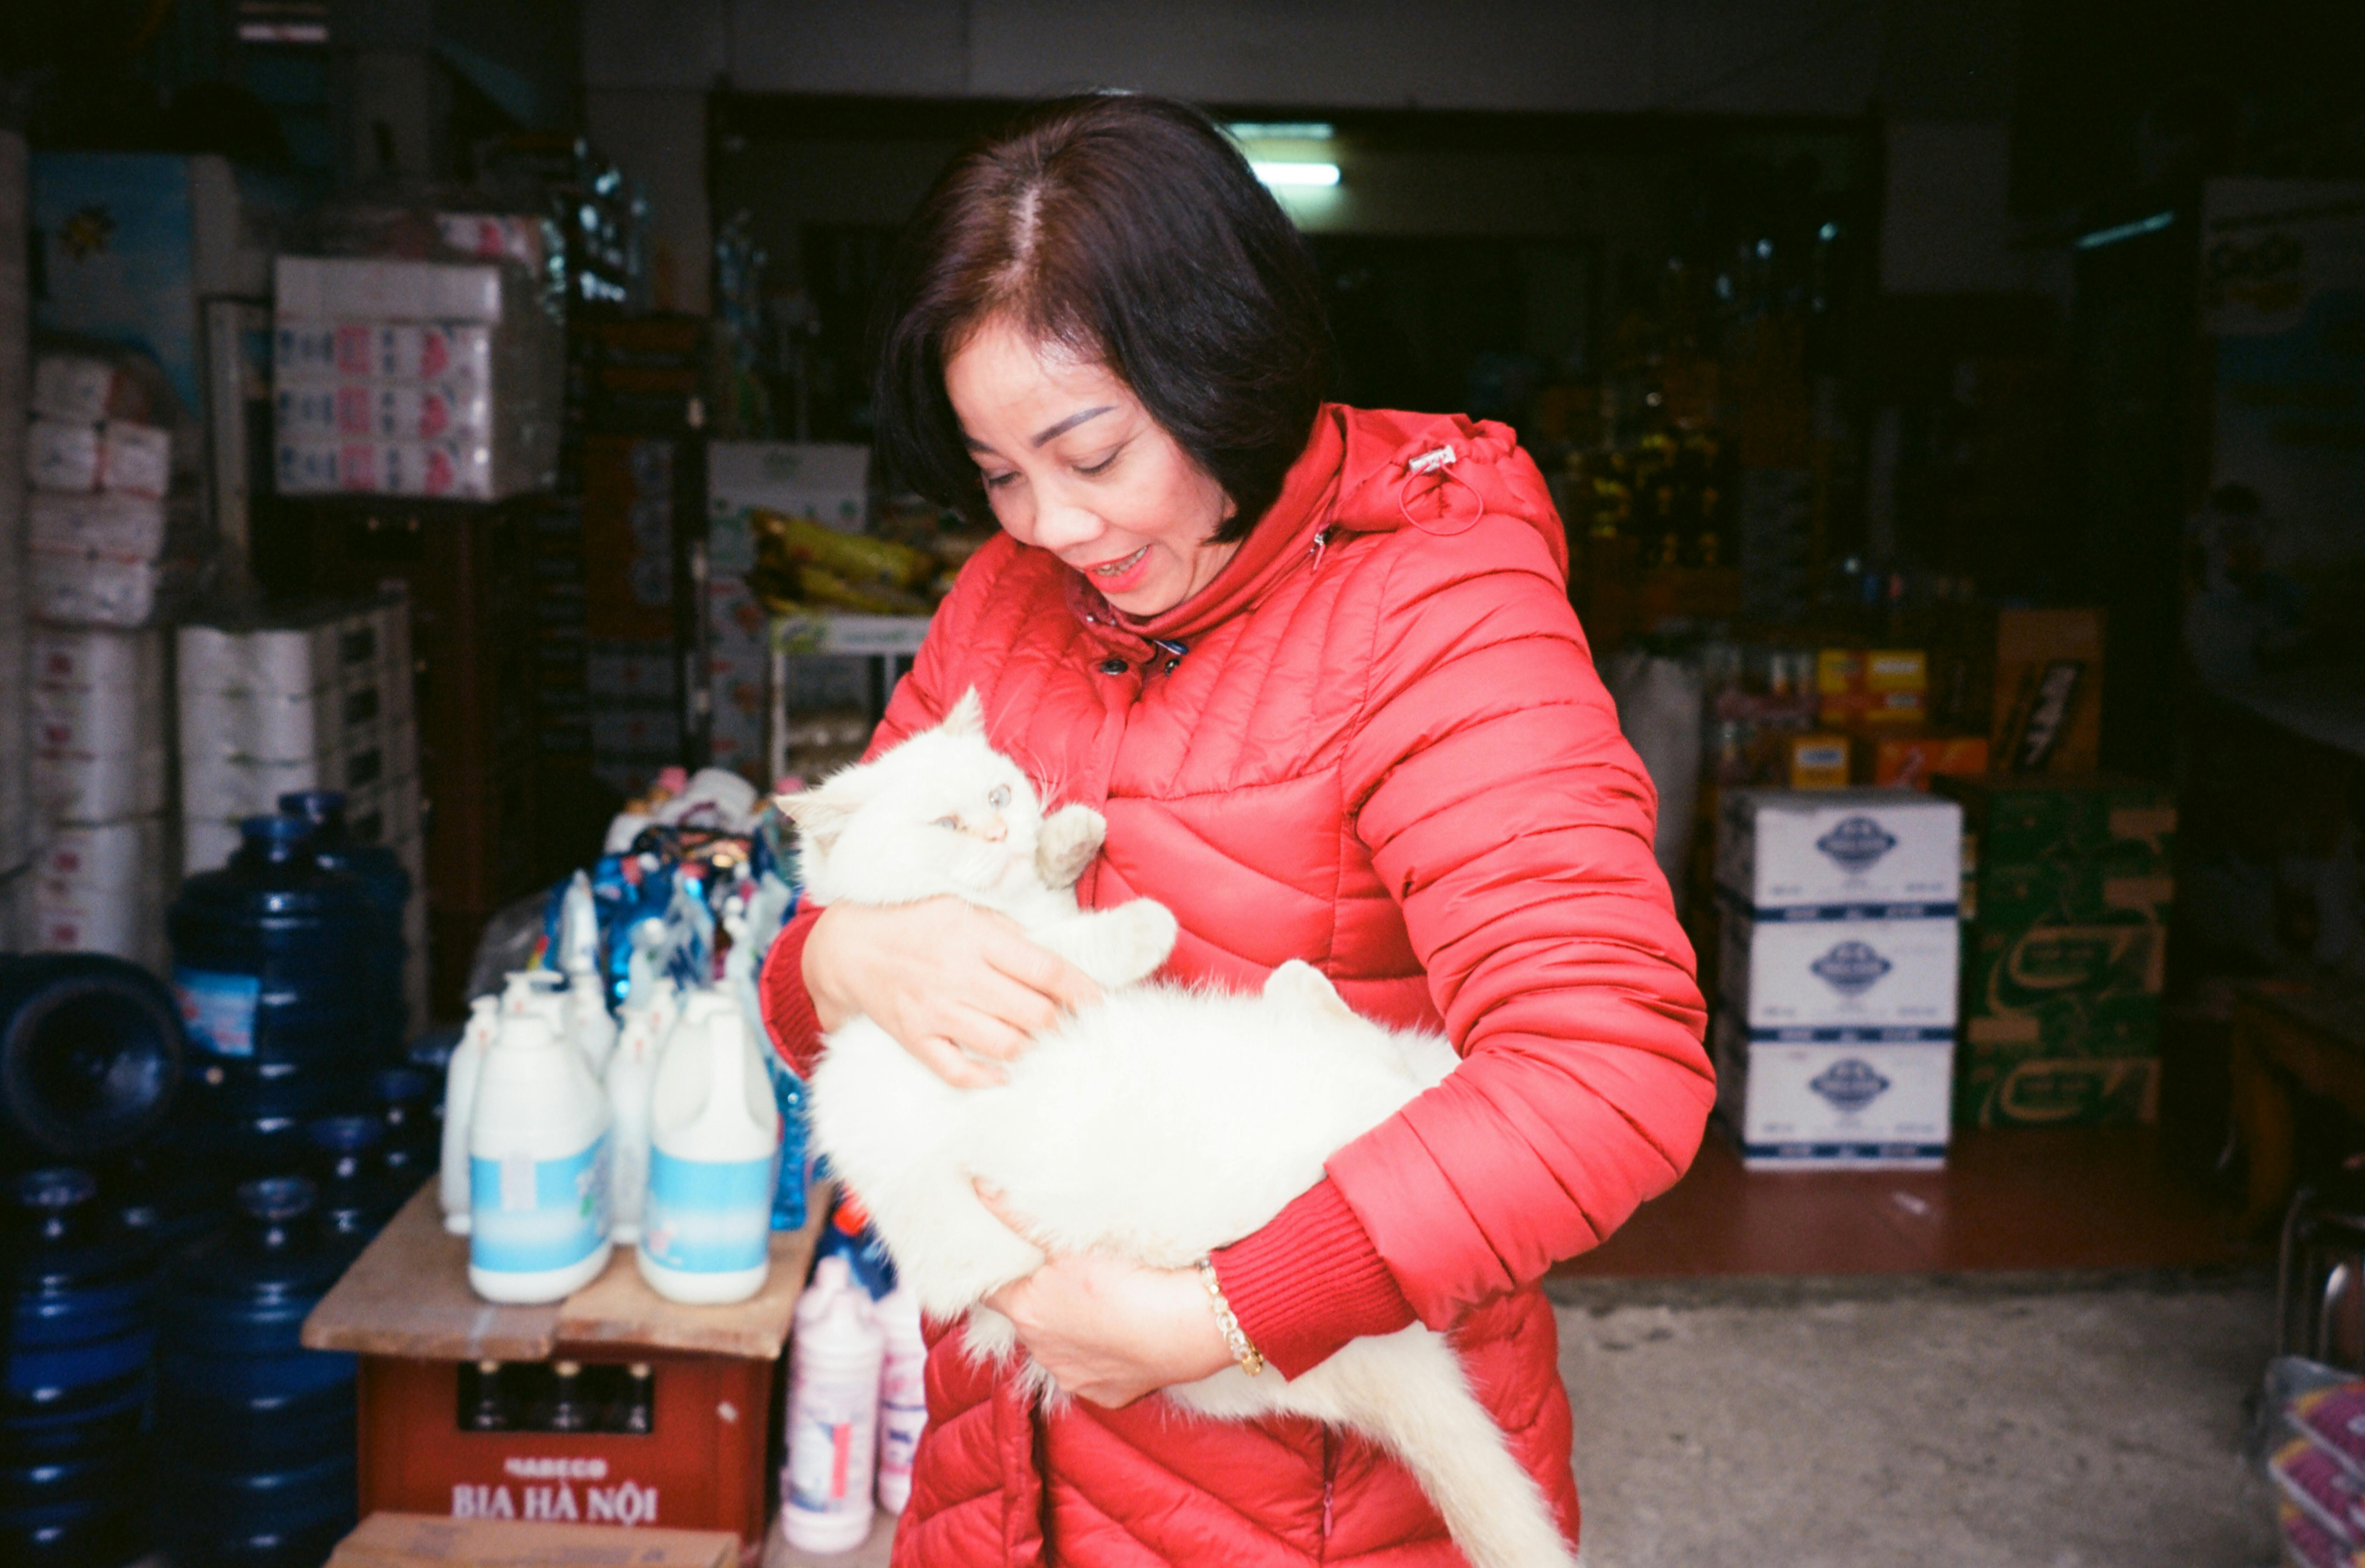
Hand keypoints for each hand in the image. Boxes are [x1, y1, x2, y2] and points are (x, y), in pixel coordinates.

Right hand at [803, 898, 1101, 1087]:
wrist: (849, 947)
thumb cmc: (917, 923)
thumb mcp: (965, 910)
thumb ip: (1009, 935)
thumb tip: (1053, 965)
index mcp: (977, 937)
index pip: (1046, 969)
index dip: (1081, 991)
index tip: (1103, 1005)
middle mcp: (959, 976)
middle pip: (1032, 1013)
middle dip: (1064, 1026)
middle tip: (1078, 1030)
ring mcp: (936, 1012)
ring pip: (1004, 1046)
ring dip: (1035, 1052)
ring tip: (1050, 1050)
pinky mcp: (915, 1038)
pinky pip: (959, 1072)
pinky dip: (989, 1080)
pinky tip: (1008, 1076)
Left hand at [976, 1182, 1232, 1407]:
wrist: (1191, 1323)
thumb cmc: (1131, 1277)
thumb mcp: (1071, 1243)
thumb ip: (1019, 1218)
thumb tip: (981, 1190)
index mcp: (1027, 1312)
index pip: (990, 1290)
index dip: (999, 1271)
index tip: (1012, 1257)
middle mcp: (1042, 1351)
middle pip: (1028, 1317)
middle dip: (1041, 1298)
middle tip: (1067, 1272)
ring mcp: (1074, 1376)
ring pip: (1060, 1345)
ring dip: (1072, 1327)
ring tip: (1101, 1300)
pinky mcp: (1107, 1394)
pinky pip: (1094, 1371)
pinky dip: (1103, 1353)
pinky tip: (1123, 1331)